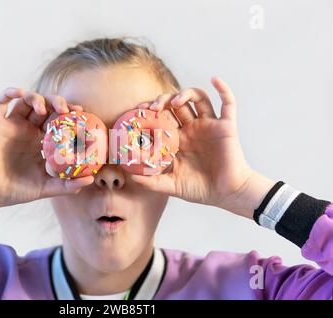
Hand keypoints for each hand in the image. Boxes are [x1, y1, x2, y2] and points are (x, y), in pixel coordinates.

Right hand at [0, 88, 93, 214]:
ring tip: (43, 108)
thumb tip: (91, 179)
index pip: (60, 121)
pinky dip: (10, 92)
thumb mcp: (46, 188)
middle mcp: (29, 130)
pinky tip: (20, 93)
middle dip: (58, 103)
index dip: (70, 114)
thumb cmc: (17, 190)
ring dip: (37, 98)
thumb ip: (67, 184)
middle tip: (65, 109)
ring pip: (27, 100)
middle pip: (47, 107)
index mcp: (42, 141)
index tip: (81, 114)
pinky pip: (2, 101)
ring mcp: (13, 124)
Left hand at [131, 77, 274, 218]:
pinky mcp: (226, 126)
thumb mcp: (172, 185)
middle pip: (176, 105)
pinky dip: (223, 89)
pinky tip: (214, 79)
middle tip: (153, 108)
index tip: (138, 112)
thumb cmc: (201, 190)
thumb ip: (152, 182)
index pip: (161, 118)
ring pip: (197, 98)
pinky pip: (228, 103)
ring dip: (185, 94)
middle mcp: (192, 128)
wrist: (227, 194)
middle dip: (162, 101)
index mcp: (178, 139)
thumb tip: (132, 176)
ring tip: (174, 102)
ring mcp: (209, 125)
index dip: (149, 112)